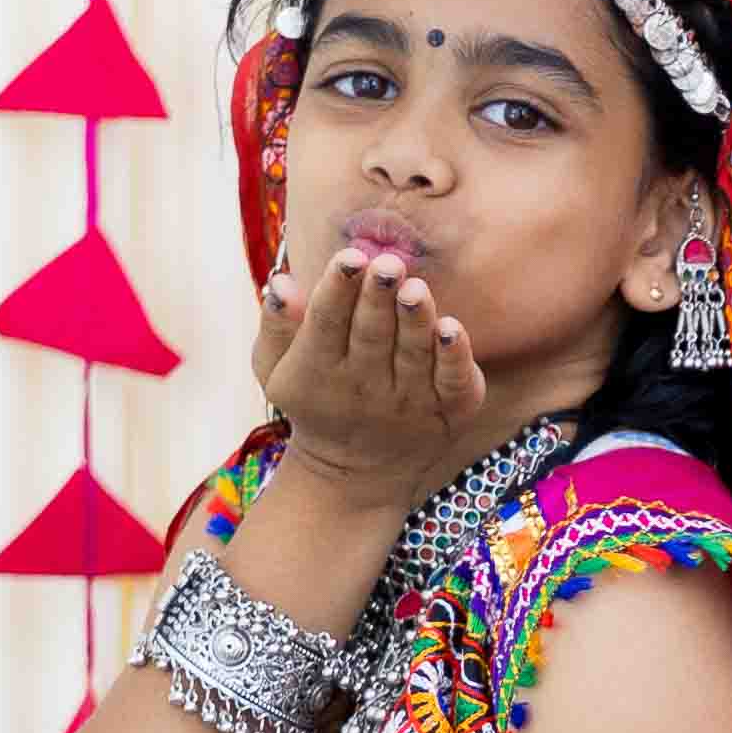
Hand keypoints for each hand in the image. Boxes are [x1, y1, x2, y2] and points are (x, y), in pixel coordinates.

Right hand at [255, 244, 484, 513]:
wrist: (355, 474)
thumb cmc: (315, 401)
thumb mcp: (276, 370)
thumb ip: (276, 326)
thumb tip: (282, 283)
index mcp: (319, 369)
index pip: (327, 322)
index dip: (338, 289)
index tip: (349, 258)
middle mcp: (365, 386)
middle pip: (372, 334)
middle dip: (379, 298)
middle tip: (387, 264)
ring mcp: (409, 401)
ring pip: (414, 355)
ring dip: (416, 320)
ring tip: (415, 288)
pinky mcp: (448, 411)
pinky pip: (454, 383)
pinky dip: (455, 358)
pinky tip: (452, 328)